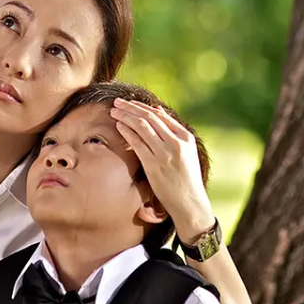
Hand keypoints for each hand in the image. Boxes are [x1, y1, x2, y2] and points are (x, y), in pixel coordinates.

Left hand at [110, 99, 214, 243]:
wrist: (189, 201)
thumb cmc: (185, 177)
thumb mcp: (185, 151)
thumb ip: (172, 132)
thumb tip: (157, 111)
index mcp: (185, 137)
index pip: (160, 115)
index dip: (142, 107)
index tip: (129, 103)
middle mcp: (176, 142)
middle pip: (149, 117)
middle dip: (131, 107)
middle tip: (117, 101)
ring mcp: (165, 153)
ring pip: (142, 126)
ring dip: (126, 116)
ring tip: (114, 111)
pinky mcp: (154, 164)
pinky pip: (137, 142)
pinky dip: (126, 131)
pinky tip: (118, 126)